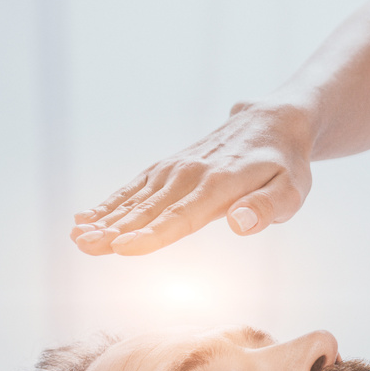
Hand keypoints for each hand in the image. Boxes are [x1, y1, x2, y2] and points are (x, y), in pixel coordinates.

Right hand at [70, 101, 314, 255]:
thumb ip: (268, 208)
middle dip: (115, 229)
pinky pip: (135, 186)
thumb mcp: (292, 189)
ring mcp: (176, 168)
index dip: (152, 234)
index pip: (182, 216)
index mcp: (220, 185)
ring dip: (105, 217)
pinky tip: (86, 217)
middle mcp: (191, 173)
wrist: (272, 122)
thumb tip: (241, 224)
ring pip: (135, 197)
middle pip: (149, 208)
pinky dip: (110, 202)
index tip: (123, 248)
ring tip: (77, 237)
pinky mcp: (168, 166)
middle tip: (84, 247)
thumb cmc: (286, 165)